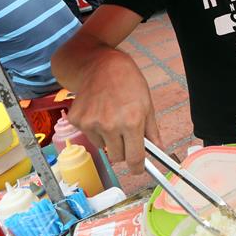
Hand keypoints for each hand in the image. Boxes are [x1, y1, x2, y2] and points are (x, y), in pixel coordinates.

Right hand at [64, 51, 161, 173]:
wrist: (100, 65)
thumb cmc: (128, 82)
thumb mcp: (147, 105)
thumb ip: (152, 131)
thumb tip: (159, 150)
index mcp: (132, 122)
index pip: (135, 158)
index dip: (138, 167)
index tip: (138, 169)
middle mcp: (110, 125)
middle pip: (118, 158)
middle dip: (125, 151)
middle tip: (127, 135)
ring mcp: (91, 123)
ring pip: (103, 148)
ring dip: (110, 139)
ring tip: (113, 117)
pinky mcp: (76, 120)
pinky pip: (90, 137)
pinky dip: (96, 130)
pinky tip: (100, 112)